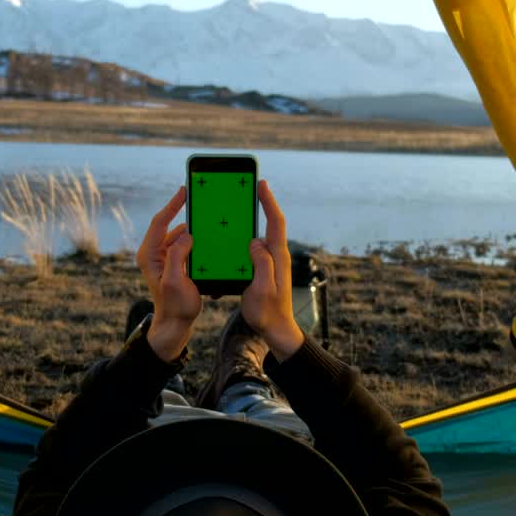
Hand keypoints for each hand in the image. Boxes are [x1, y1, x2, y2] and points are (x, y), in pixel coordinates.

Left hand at [136, 187, 200, 361]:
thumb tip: (186, 234)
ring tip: (205, 218)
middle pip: (167, 225)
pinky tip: (206, 238)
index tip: (184, 191)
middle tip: (198, 200)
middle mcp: (153, 253)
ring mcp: (163, 258)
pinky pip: (183, 245)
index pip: (159, 222)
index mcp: (149, 255)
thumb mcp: (176, 281)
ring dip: (190, 228)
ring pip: (177, 235)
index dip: (172, 205)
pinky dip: (194, 240)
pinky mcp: (173, 264)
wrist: (175, 325)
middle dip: (182, 212)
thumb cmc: (175, 306)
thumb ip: (178, 255)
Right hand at [242, 181, 304, 360]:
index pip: (276, 223)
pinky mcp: (266, 270)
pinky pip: (258, 249)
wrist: (276, 330)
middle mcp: (277, 256)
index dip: (269, 202)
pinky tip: (237, 239)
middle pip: (272, 224)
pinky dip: (249, 238)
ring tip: (240, 209)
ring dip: (255, 220)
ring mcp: (273, 263)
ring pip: (264, 235)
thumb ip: (262, 264)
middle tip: (250, 188)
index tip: (261, 184)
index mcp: (278, 257)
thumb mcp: (262, 290)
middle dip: (263, 204)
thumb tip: (255, 241)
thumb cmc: (268, 313)